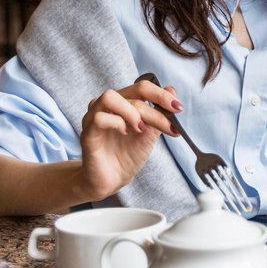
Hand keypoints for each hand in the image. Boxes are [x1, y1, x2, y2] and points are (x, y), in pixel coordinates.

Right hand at [76, 77, 180, 201]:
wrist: (113, 180)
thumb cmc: (128, 155)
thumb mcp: (150, 133)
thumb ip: (159, 113)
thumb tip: (172, 90)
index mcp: (123, 103)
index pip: (142, 87)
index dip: (161, 95)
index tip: (178, 108)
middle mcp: (107, 106)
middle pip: (133, 91)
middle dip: (155, 105)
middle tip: (168, 125)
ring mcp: (94, 117)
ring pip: (110, 97)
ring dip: (132, 111)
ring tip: (141, 128)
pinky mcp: (88, 133)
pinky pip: (99, 118)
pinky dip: (116, 122)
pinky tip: (125, 133)